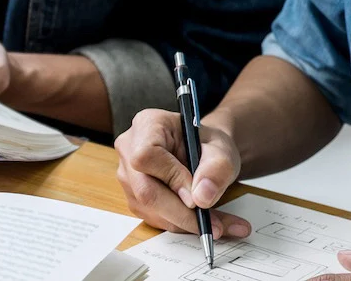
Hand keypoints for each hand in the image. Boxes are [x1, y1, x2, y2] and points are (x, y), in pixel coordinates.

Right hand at [114, 109, 249, 237]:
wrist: (205, 153)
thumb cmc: (209, 145)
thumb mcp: (222, 150)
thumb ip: (216, 169)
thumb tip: (201, 198)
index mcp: (147, 125)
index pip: (145, 156)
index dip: (171, 179)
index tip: (198, 196)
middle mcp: (129, 149)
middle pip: (145, 190)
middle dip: (182, 213)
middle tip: (215, 225)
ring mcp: (128, 176)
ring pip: (150, 209)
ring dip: (186, 223)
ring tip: (220, 224)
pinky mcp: (134, 197)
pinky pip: (154, 218)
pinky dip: (182, 225)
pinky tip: (204, 222)